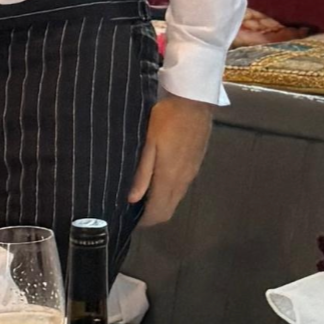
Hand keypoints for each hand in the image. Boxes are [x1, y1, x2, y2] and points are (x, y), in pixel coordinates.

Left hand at [128, 94, 213, 226]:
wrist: (194, 101)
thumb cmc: (167, 119)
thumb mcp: (148, 143)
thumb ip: (142, 172)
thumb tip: (132, 199)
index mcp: (169, 178)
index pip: (159, 212)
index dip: (144, 221)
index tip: (128, 220)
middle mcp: (183, 181)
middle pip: (168, 210)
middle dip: (151, 216)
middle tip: (132, 210)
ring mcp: (191, 173)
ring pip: (175, 199)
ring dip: (160, 204)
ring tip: (141, 195)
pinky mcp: (194, 164)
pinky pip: (180, 187)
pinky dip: (168, 192)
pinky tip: (156, 180)